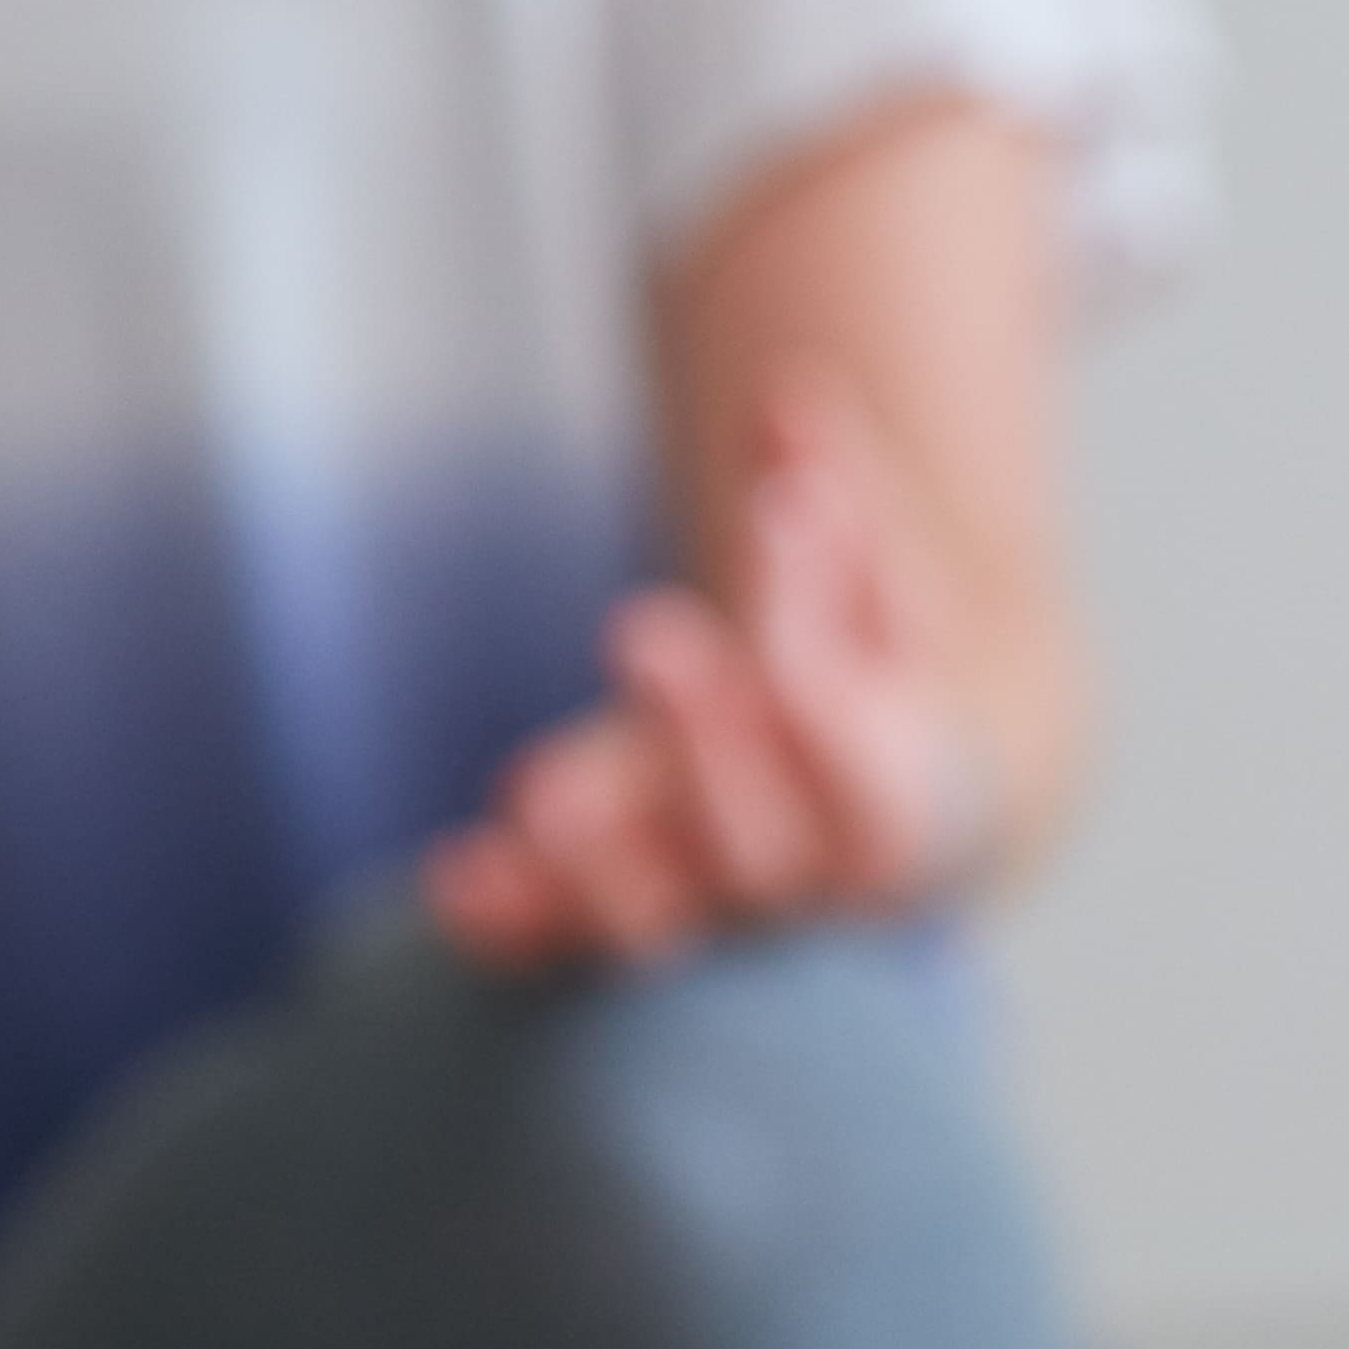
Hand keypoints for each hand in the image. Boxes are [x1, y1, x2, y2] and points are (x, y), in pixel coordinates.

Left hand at [423, 399, 998, 976]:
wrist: (860, 835)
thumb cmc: (869, 701)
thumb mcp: (872, 607)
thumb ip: (835, 515)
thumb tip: (783, 398)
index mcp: (892, 810)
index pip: (871, 787)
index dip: (826, 720)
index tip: (775, 648)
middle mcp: (800, 886)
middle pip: (758, 849)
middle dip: (704, 746)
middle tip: (640, 631)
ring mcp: (708, 924)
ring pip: (659, 923)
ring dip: (596, 864)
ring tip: (535, 794)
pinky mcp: (624, 935)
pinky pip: (563, 949)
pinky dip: (511, 925)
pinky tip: (457, 879)